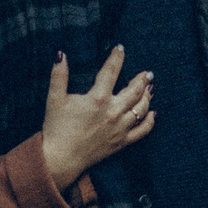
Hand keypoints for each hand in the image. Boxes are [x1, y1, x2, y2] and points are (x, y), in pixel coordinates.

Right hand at [41, 46, 153, 189]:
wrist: (61, 158)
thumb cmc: (56, 128)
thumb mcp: (54, 99)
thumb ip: (58, 75)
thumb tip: (60, 54)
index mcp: (97, 99)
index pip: (111, 71)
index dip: (116, 58)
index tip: (120, 49)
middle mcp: (112, 112)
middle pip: (134, 91)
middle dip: (141, 79)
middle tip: (147, 73)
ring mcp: (119, 128)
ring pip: (141, 109)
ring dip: (147, 97)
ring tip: (150, 88)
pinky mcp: (121, 142)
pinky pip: (142, 131)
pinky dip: (150, 122)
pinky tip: (153, 114)